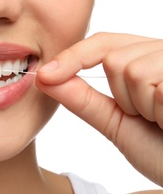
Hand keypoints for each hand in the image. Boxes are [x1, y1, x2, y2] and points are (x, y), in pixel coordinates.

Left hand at [36, 33, 162, 185]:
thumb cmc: (160, 150)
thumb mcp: (115, 121)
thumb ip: (82, 98)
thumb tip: (43, 77)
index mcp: (147, 59)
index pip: (104, 43)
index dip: (73, 56)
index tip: (43, 75)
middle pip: (115, 57)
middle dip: (123, 97)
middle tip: (149, 117)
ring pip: (132, 70)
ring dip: (142, 106)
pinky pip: (156, 86)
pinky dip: (160, 111)